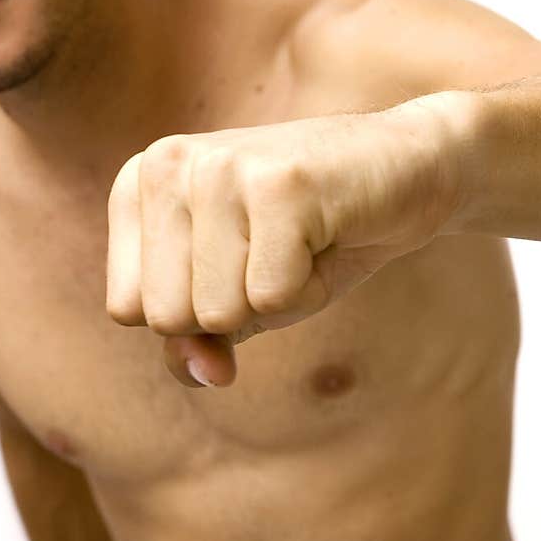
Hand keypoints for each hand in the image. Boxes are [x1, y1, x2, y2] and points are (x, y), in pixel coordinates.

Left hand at [105, 95, 467, 386]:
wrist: (411, 169)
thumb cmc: (316, 236)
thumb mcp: (239, 295)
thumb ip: (194, 340)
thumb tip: (203, 376)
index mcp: (139, 183)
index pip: (129, 310)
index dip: (196, 314)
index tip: (241, 260)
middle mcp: (167, 164)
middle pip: (169, 317)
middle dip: (236, 309)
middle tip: (279, 252)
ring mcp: (220, 167)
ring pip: (219, 312)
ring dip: (278, 297)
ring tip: (303, 242)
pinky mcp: (278, 184)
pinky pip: (272, 298)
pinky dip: (311, 287)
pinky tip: (329, 233)